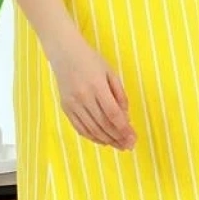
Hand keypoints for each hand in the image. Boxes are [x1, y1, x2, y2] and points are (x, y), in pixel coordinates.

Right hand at [49, 34, 136, 149]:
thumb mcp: (110, 73)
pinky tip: (102, 141)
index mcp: (97, 86)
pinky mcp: (65, 108)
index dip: (124, 129)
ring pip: (91, 129)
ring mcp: (73, 104)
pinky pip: (80, 128)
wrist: (65, 53)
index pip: (113, 114)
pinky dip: (92, 137)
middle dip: (118, 138)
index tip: (134, 138)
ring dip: (107, 140)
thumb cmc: (91, 61)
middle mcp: (83, 97)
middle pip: (103, 124)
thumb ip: (120, 95)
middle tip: (129, 146)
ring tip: (118, 146)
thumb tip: (125, 117)